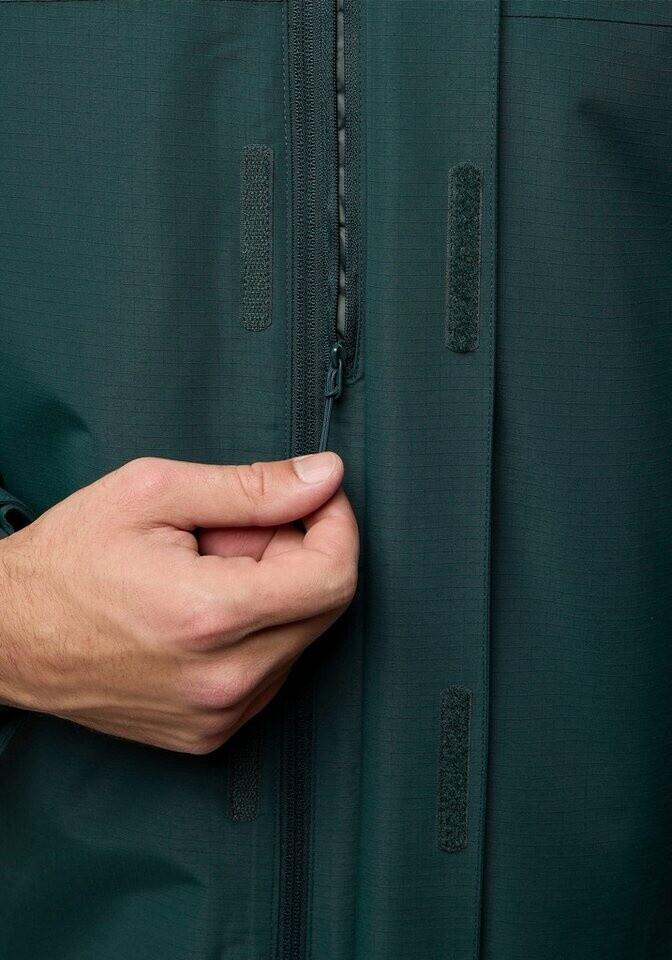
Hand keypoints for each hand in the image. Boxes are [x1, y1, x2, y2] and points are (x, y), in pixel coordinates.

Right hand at [0, 453, 357, 752]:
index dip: (337, 525)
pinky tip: (204, 614)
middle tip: (237, 533)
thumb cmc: (69, 560)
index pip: (334, 576)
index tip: (316, 498)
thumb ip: (252, 487)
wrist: (9, 637)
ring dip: (275, 595)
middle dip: (299, 555)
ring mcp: (218, 717)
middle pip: (325, 607)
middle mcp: (223, 680)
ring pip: (301, 639)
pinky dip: (256, 633)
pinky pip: (272, 672)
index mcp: (210, 616)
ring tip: (208, 574)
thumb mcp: (154, 494)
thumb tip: (326, 476)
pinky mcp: (210, 735)